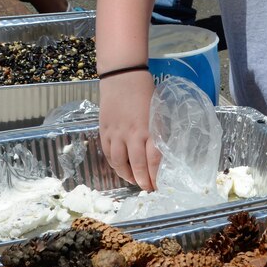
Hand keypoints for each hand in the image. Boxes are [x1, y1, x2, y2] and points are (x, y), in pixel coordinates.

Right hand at [99, 74, 160, 189]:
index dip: (156, 176)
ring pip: (120, 163)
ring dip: (127, 176)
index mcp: (149, 129)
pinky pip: (108, 154)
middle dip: (143, 181)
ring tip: (134, 181)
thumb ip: (158, 131)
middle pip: (138, 165)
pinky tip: (120, 168)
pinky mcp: (104, 131)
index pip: (154, 160)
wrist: (122, 77)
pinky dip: (114, 164)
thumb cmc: (145, 91)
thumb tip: (162, 151)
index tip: (160, 185)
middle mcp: (132, 135)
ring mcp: (116, 134)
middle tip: (148, 189)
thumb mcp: (158, 111)